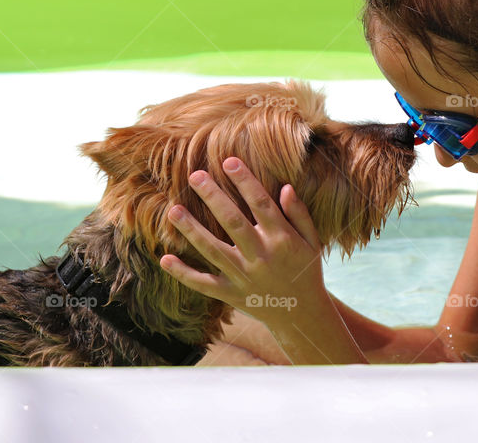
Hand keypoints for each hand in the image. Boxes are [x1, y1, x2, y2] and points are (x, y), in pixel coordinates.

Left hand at [158, 156, 328, 329]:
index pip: (261, 204)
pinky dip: (184, 274)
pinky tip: (165, 259)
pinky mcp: (231, 295)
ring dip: (192, 230)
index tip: (229, 162)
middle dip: (213, 198)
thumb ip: (299, 214)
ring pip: (213, 250)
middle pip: (233, 222)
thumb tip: (285, 187)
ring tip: (173, 210)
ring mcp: (244, 277)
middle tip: (195, 176)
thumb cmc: (306, 271)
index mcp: (281, 240)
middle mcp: (261, 257)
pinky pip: (204, 284)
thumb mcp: (311, 242)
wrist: (301, 315)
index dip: (245, 182)